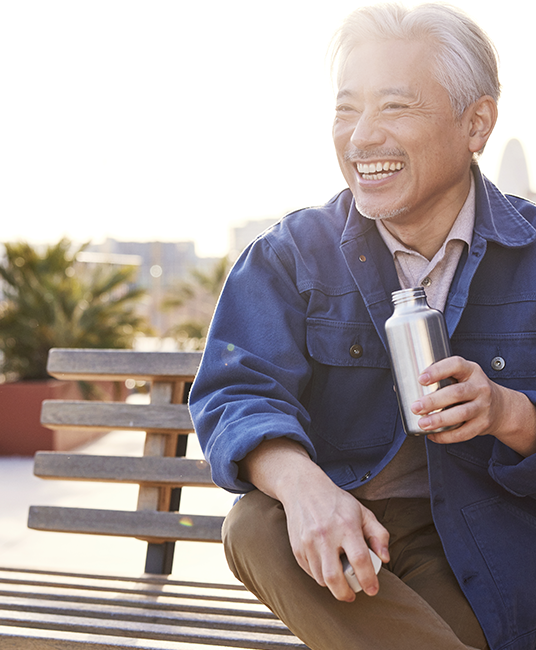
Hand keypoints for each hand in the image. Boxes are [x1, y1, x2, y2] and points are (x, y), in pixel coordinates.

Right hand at [239, 437, 389, 601]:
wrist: (303, 489)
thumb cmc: (336, 501)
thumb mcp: (363, 512)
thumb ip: (379, 535)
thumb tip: (384, 559)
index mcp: (346, 526)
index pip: (360, 560)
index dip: (368, 579)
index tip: (372, 590)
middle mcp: (325, 535)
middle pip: (334, 577)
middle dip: (345, 593)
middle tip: (352, 595)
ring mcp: (308, 542)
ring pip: (321, 578)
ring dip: (332, 584)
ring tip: (340, 577)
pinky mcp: (297, 548)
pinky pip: (310, 572)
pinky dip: (320, 575)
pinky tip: (327, 565)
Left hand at [411, 355, 535, 454]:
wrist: (500, 407)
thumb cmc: (468, 388)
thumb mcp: (459, 376)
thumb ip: (435, 379)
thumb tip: (399, 387)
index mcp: (470, 370)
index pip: (455, 365)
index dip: (438, 370)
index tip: (420, 378)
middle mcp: (480, 387)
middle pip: (456, 393)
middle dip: (433, 401)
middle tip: (415, 407)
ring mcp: (483, 406)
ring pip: (461, 414)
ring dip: (439, 420)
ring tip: (422, 424)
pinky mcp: (483, 424)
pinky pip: (464, 432)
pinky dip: (446, 436)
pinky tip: (432, 436)